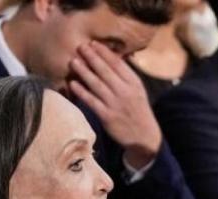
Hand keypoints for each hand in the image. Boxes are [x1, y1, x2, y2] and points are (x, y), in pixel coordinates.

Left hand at [68, 41, 162, 168]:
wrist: (144, 137)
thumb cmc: (138, 110)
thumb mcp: (138, 90)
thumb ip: (126, 76)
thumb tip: (113, 57)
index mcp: (134, 83)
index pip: (118, 63)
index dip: (104, 52)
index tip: (93, 43)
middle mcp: (125, 92)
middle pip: (105, 71)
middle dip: (92, 57)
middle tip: (80, 46)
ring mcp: (115, 104)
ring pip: (97, 84)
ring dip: (84, 71)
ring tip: (73, 61)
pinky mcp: (107, 116)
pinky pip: (92, 101)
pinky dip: (82, 92)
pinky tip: (72, 83)